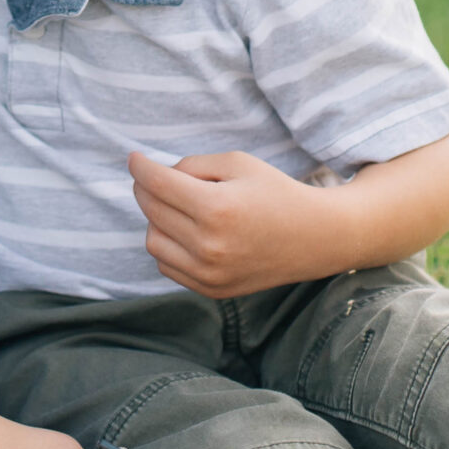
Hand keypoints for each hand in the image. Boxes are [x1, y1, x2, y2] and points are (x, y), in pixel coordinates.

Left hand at [129, 148, 331, 296]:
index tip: (134, 158)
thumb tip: (156, 177)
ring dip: (156, 219)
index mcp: (216, 208)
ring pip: (153, 241)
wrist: (315, 238)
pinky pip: (167, 265)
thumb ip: (191, 166)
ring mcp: (210, 273)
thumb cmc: (275, 192)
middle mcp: (209, 245)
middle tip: (155, 177)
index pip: (157, 184)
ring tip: (177, 206)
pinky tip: (185, 231)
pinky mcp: (212, 290)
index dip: (140, 167)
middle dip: (146, 188)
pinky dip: (168, 245)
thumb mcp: (236, 163)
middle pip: (152, 210)